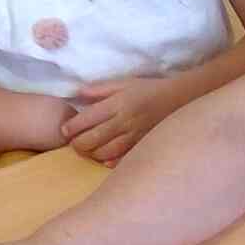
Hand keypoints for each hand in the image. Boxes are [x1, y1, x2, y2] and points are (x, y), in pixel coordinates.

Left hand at [62, 75, 187, 165]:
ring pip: (104, 153)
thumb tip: (78, 94)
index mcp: (117, 104)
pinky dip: (109, 161)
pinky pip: (122, 160)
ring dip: (91, 154)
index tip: (64, 130)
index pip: (87, 118)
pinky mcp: (142, 146)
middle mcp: (123, 121)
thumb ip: (101, 89)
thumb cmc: (149, 90)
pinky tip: (104, 159)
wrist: (180, 100)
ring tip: (86, 150)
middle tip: (73, 143)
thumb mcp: (125, 83)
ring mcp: (133, 137)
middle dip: (77, 144)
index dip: (72, 127)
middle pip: (92, 139)